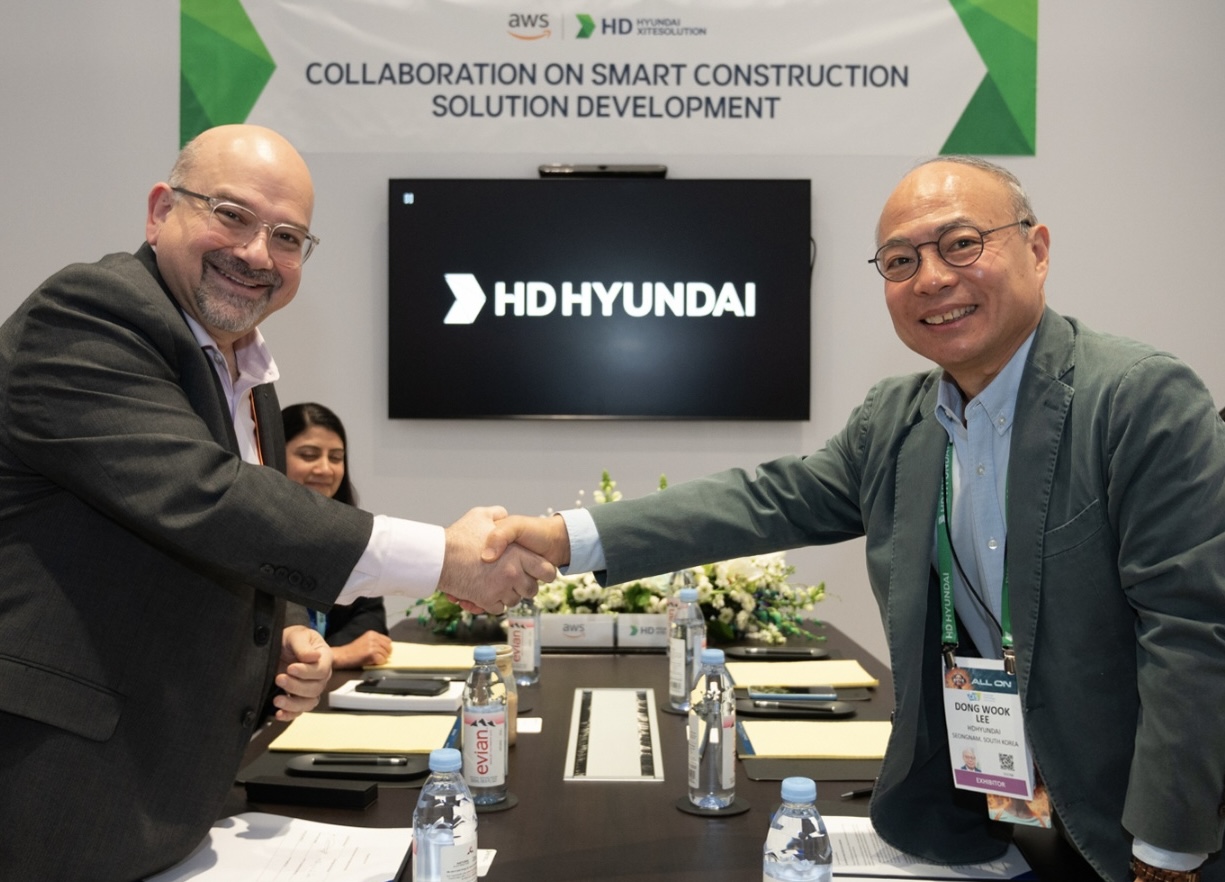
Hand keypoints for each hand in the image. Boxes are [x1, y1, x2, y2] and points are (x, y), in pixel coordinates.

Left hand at [272, 625, 333, 720]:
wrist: (280, 646)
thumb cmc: (292, 639)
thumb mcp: (296, 635)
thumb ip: (303, 646)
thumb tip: (313, 657)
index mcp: (324, 658)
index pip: (321, 670)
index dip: (306, 672)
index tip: (290, 668)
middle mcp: (320, 676)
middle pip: (315, 689)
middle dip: (296, 686)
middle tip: (279, 678)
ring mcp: (310, 689)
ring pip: (308, 703)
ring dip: (292, 704)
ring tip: (277, 699)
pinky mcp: (298, 698)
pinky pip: (299, 711)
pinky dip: (289, 715)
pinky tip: (279, 713)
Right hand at [330, 630, 392, 668]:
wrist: (342, 656)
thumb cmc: (352, 651)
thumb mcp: (365, 641)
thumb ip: (375, 642)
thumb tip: (386, 649)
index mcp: (372, 633)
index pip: (388, 640)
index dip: (386, 648)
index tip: (383, 652)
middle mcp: (373, 638)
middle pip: (389, 647)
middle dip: (385, 654)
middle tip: (377, 657)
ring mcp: (372, 645)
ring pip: (386, 654)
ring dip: (381, 659)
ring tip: (372, 659)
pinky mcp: (371, 653)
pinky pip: (382, 660)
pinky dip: (378, 663)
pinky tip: (371, 662)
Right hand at [439, 506, 555, 614]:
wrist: (439, 556)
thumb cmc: (459, 536)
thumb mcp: (481, 515)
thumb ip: (498, 514)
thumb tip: (504, 514)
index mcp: (518, 554)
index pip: (547, 571)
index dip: (544, 573)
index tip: (538, 573)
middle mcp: (512, 573)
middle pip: (531, 590)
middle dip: (525, 587)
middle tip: (516, 580)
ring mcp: (499, 588)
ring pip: (514, 600)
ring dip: (508, 595)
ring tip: (498, 585)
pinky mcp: (485, 600)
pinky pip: (498, 608)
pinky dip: (493, 603)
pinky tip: (487, 593)